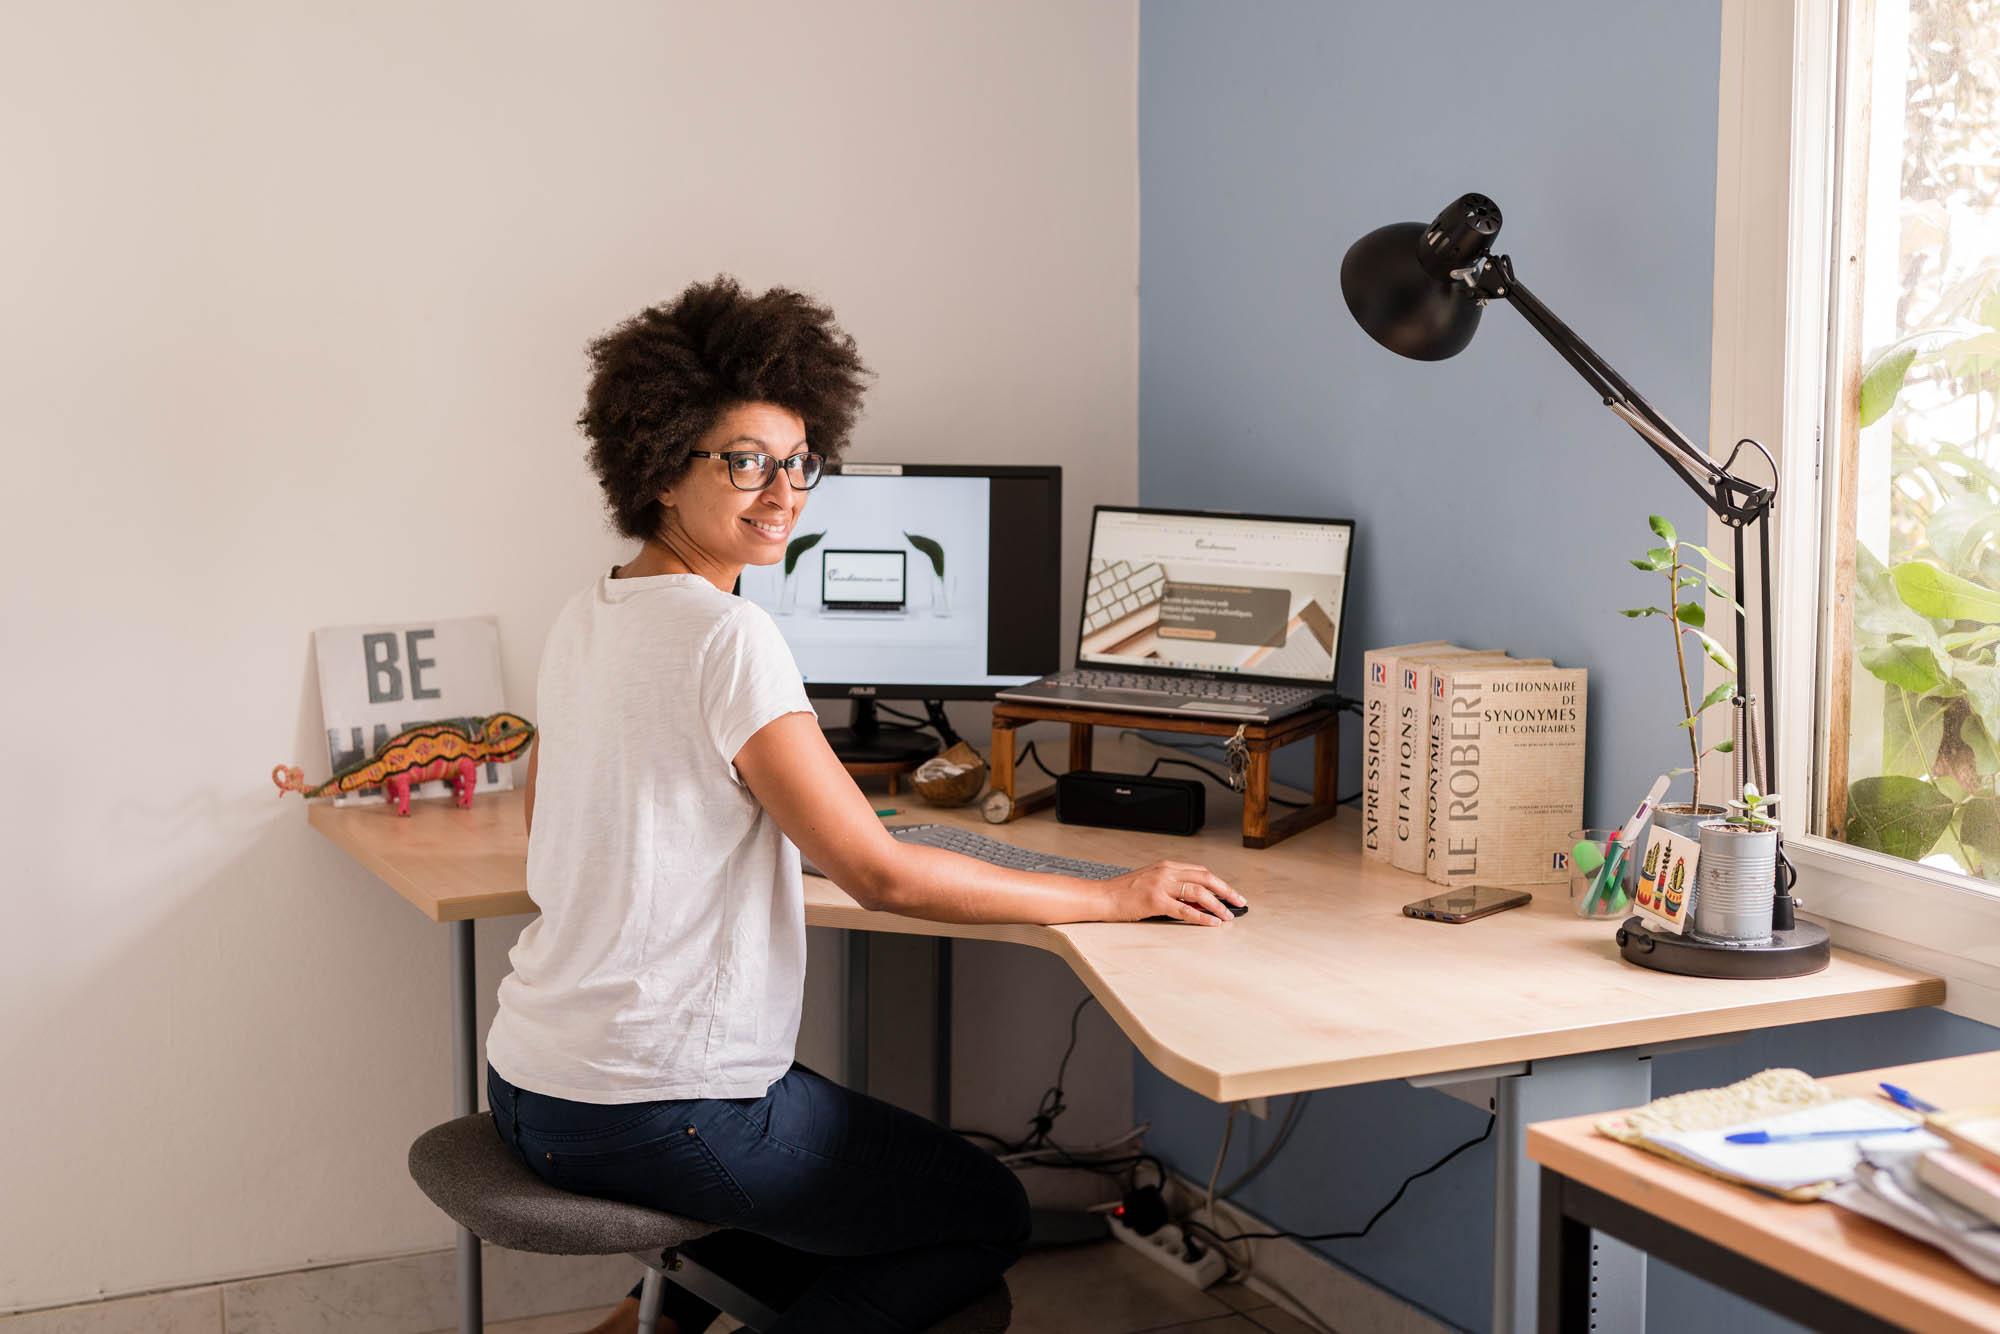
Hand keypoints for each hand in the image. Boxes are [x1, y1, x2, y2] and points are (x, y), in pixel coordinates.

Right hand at [1102, 861, 1243, 924]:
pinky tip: (1211, 922)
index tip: (1230, 893)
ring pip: (1199, 892)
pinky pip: (1185, 909)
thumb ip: (1174, 888)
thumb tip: (1198, 902)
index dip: (1219, 883)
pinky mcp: (1155, 901)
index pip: (1200, 871)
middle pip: (1205, 878)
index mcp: (1166, 866)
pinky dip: (1202, 916)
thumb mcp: (1151, 883)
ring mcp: (1160, 885)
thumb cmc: (1124, 893)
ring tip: (1228, 915)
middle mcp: (1166, 872)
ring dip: (1217, 905)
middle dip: (1226, 891)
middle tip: (1239, 902)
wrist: (1102, 897)